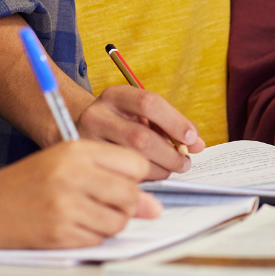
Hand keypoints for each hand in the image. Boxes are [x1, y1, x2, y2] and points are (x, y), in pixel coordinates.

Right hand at [0, 140, 162, 248]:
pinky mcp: (58, 233)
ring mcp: (65, 205)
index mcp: (77, 150)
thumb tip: (155, 208)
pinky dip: (92, 237)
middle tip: (104, 204)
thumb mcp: (66, 165)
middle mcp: (72, 175)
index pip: (136, 164)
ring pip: (118, 221)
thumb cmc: (26, 183)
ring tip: (85, 215)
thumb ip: (111, 178)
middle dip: (127, 205)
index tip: (122, 183)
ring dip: (110, 223)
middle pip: (131, 195)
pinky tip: (70, 226)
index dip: (135, 178)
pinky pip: (98, 239)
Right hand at [75, 84, 204, 179]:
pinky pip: (118, 177)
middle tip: (184, 163)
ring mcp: (85, 140)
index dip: (174, 122)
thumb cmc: (120, 122)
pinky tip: (148, 177)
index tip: (191, 139)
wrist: (77, 130)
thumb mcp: (142, 115)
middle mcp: (96, 114)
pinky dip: (141, 180)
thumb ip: (171, 125)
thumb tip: (197, 144)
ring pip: (130, 160)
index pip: (149, 103)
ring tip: (169, 169)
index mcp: (115, 96)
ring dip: (158, 169)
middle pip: (140, 137)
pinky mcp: (84, 164)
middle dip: (169, 154)